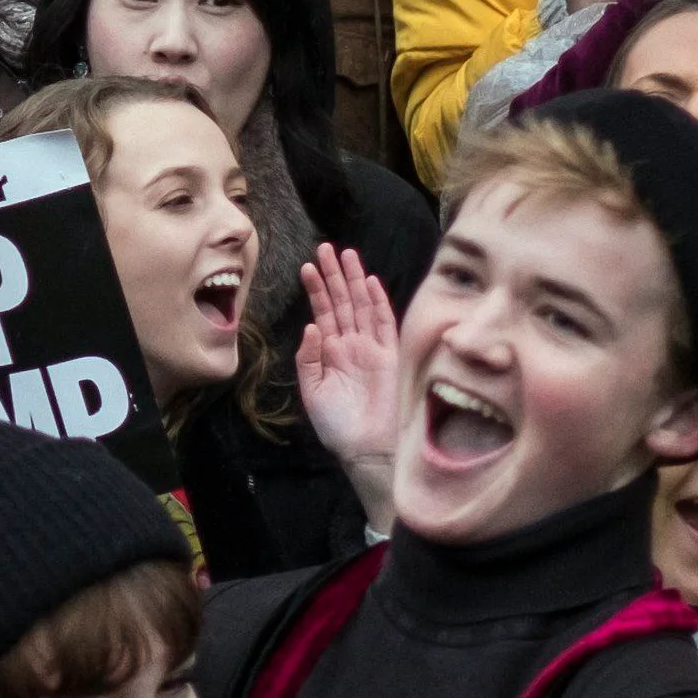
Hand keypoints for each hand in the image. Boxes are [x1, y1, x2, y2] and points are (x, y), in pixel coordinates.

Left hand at [296, 248, 401, 531]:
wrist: (366, 449)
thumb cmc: (338, 427)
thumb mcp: (313, 391)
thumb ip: (309, 358)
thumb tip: (312, 326)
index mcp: (332, 353)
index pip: (324, 313)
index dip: (316, 290)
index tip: (307, 267)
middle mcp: (353, 346)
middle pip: (343, 302)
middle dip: (334, 275)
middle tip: (326, 248)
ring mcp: (373, 349)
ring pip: (363, 307)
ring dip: (354, 281)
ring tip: (346, 254)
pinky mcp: (391, 357)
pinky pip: (385, 324)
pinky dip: (378, 303)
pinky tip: (369, 283)